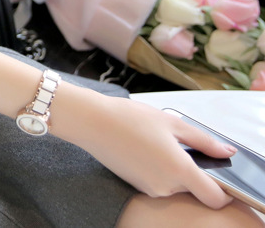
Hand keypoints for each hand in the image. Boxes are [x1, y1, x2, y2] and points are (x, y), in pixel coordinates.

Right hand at [63, 93, 235, 208]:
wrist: (92, 123)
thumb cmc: (129, 118)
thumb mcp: (171, 122)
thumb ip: (203, 140)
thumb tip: (225, 151)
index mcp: (179, 169)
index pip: (215, 198)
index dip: (222, 189)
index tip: (216, 172)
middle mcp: (166, 186)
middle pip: (193, 188)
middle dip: (190, 170)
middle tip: (174, 143)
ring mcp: (150, 188)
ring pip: (174, 185)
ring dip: (171, 169)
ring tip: (153, 143)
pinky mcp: (137, 186)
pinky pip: (158, 182)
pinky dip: (156, 169)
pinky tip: (142, 149)